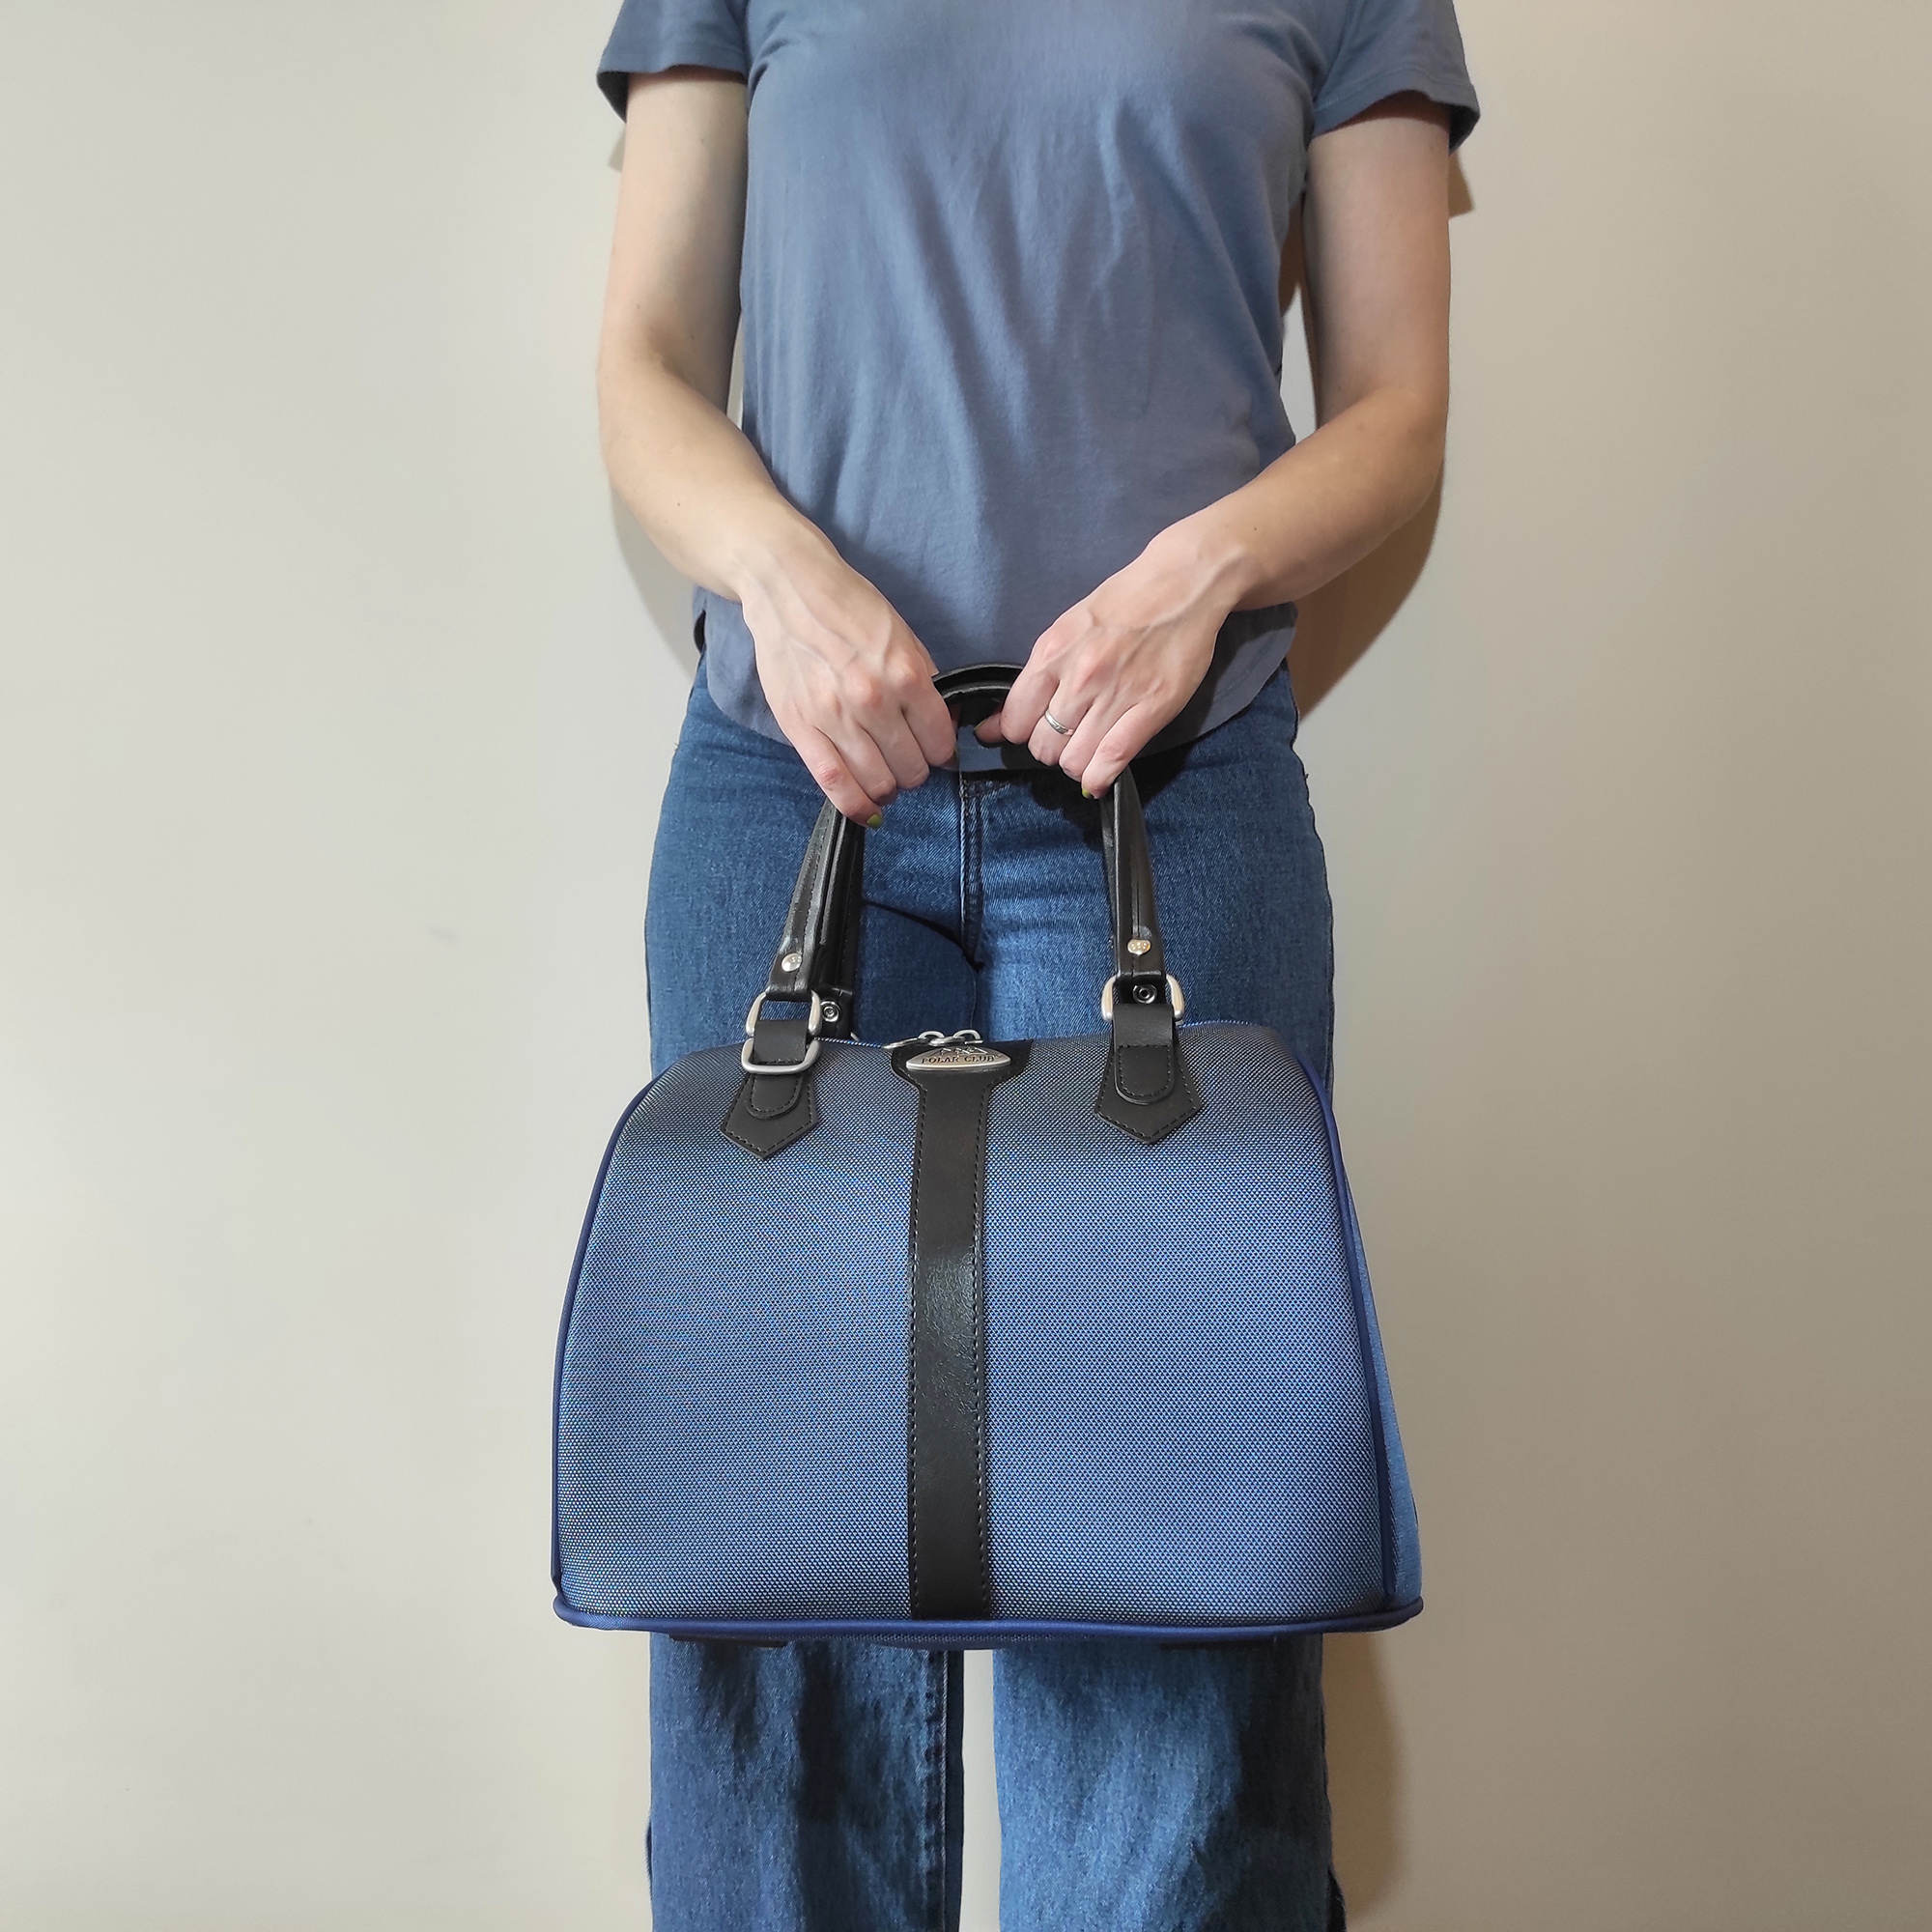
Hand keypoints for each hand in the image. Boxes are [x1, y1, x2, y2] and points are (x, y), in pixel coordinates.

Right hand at [739, 525, 960, 823]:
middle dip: (916, 771)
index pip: (940, 742)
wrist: (788, 588)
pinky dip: (855, 805)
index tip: (935, 751)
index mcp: (905, 674)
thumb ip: (926, 681)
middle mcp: (872, 700)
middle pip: (911, 768)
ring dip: (889, 789)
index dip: (943, 753)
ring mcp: (834, 717)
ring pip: (878, 783)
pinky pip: (834, 784)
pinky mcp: (801, 728)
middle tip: (908, 762)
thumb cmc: (848, 607)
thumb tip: (946, 726)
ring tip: (887, 780)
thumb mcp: (903, 635)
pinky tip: (867, 809)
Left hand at [974, 522, 1242, 793]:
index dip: (1019, 733)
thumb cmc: (1124, 603)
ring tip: (1086, 750)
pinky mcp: (1152, 708)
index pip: (1016, 719)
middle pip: (1043, 745)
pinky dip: (1100, 779)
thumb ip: (1037, 676)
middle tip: (1065, 739)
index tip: (1031, 731)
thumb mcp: (1068, 628)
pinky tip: (1098, 781)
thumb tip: (994, 726)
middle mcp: (1079, 676)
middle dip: (1049, 750)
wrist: (1182, 584)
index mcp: (1053, 652)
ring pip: (1074, 760)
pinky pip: (1113, 758)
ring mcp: (1116, 694)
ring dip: (1076, 764)